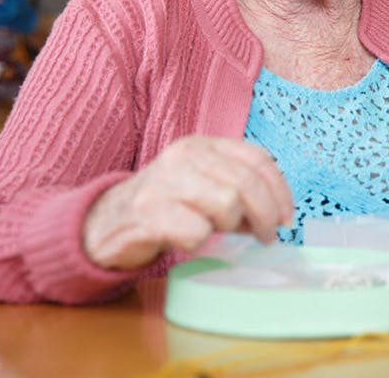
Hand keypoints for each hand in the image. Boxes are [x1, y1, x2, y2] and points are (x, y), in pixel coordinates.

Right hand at [82, 136, 292, 270]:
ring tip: (212, 231)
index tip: (287, 217)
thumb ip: (237, 191)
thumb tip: (277, 213)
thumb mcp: (202, 186)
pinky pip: (197, 232)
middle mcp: (183, 156)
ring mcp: (164, 182)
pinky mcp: (148, 212)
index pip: (257, 159)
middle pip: (246, 184)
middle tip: (266, 237)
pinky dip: (198, 243)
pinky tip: (184, 240)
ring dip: (227, 227)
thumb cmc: (163, 206)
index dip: (280, 190)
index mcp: (201, 145)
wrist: (101, 222)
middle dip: (265, 216)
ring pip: (226, 206)